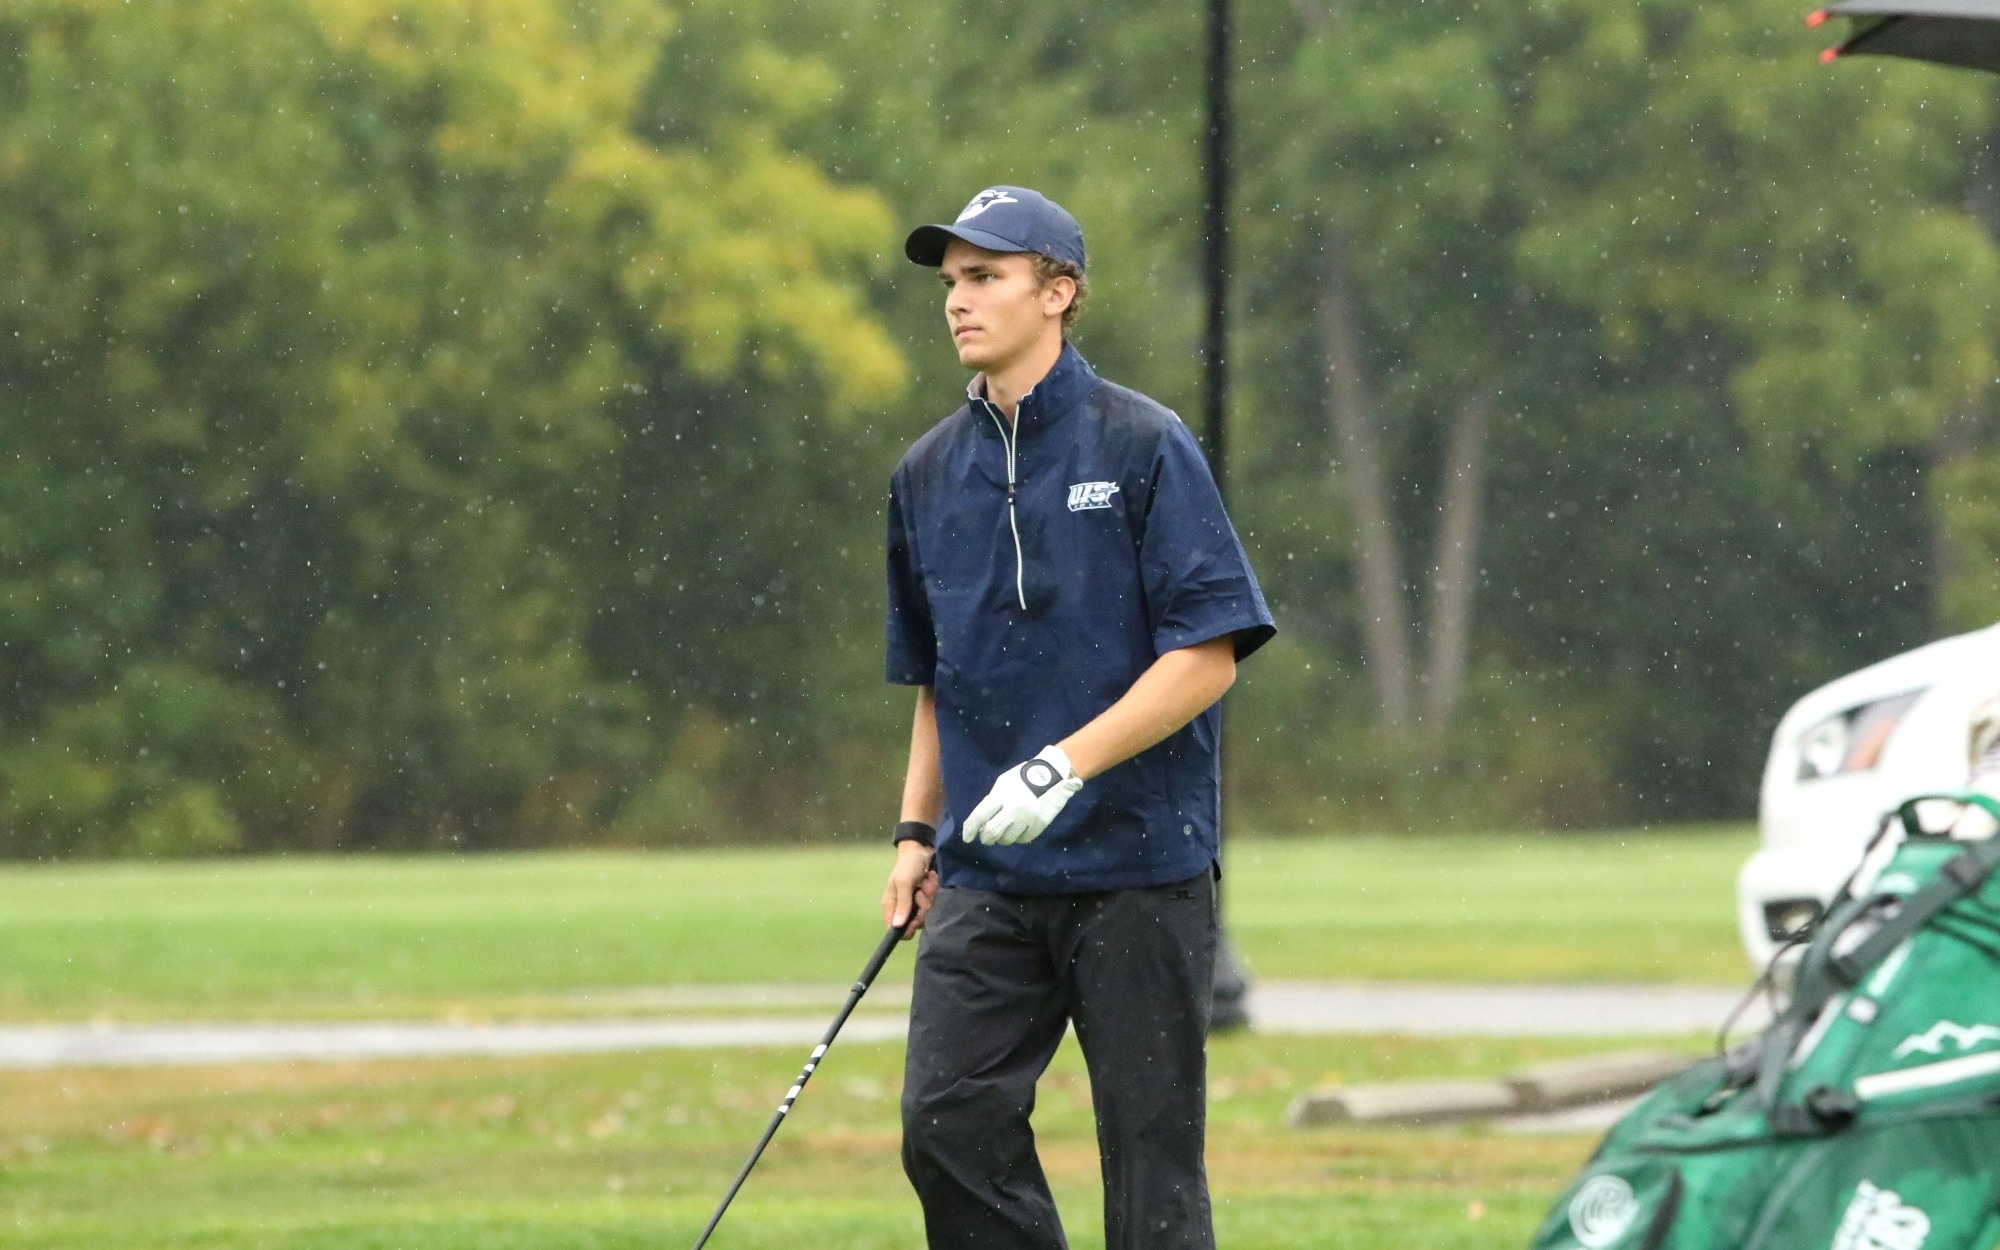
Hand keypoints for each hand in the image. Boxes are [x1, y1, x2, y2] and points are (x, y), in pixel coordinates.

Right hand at [881, 841, 937, 939]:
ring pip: (927, 914)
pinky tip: (932, 881)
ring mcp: (916, 904)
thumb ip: (903, 903)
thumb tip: (898, 926)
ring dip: (930, 897)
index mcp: (892, 905)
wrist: (922, 850)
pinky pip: (934, 904)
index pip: (895, 929)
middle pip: (915, 923)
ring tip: (927, 883)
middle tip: (922, 893)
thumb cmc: (908, 865)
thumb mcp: (904, 882)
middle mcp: (903, 907)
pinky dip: (934, 892)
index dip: (907, 929)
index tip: (916, 919)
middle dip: (922, 908)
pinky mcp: (927, 899)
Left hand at [962, 746, 1081, 844]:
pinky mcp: (1039, 824)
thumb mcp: (1003, 784)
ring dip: (1002, 838)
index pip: (980, 815)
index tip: (967, 838)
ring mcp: (1027, 818)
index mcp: (1001, 796)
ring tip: (1004, 831)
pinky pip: (1023, 839)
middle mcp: (1013, 808)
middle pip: (992, 831)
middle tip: (986, 838)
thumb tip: (982, 821)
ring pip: (1007, 838)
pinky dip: (1018, 837)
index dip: (970, 828)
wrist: (1050, 774)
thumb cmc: (1022, 778)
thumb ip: (992, 801)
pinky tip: (1017, 831)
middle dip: (986, 838)